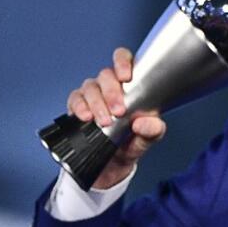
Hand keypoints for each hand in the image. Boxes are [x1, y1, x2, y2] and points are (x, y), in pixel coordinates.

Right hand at [66, 47, 166, 187]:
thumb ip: (153, 130)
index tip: (126, 77)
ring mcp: (92, 96)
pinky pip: (74, 99)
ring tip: (103, 120)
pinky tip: (85, 117)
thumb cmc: (132, 143)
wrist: (112, 166)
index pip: (124, 60)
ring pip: (90, 87)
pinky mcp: (77, 108)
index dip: (122, 62)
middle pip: (105, 75)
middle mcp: (109, 87)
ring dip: (96, 103)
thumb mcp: (148, 139)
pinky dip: (79, 107)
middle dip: (111, 92)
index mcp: (130, 85)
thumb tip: (144, 122)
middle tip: (118, 111)